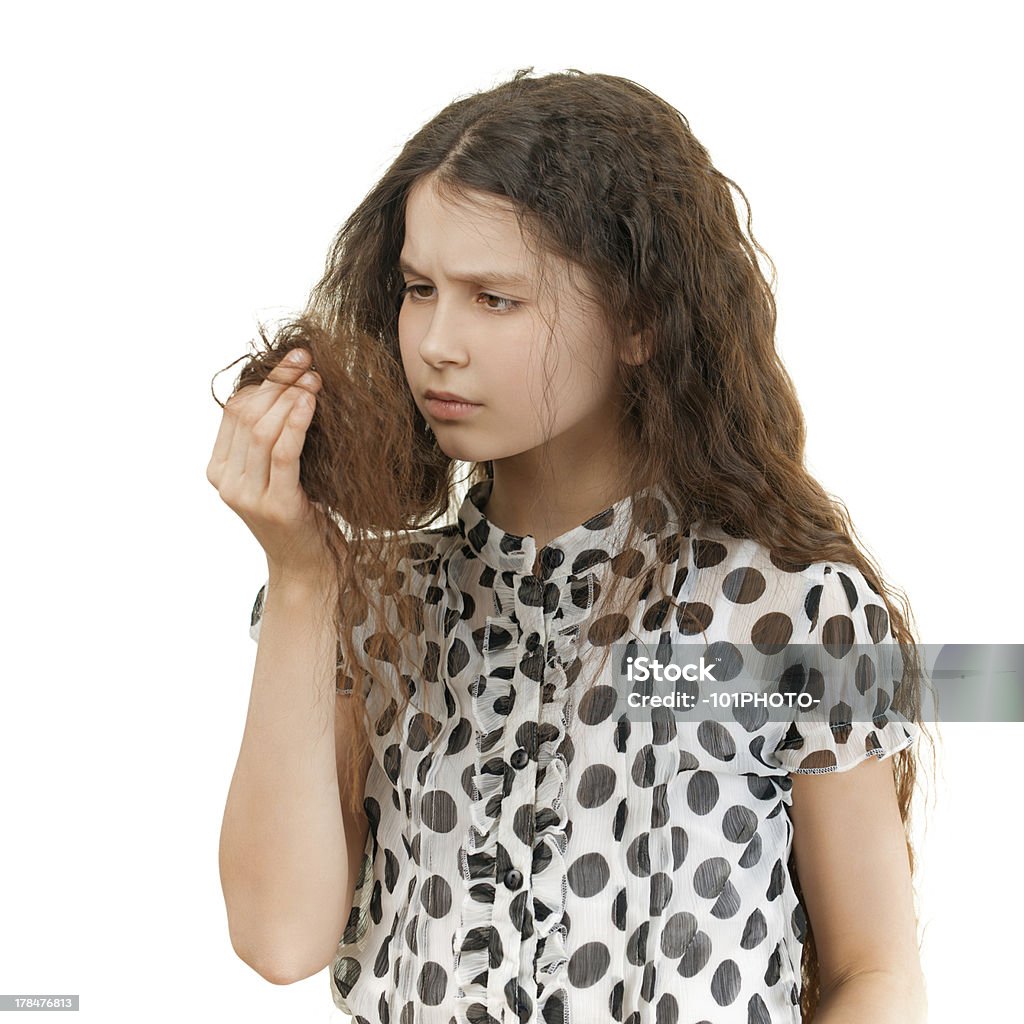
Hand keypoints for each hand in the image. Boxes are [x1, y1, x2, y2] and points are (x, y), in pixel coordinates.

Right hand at [207, 347, 335, 584]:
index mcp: (219, 468)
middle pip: (247, 414)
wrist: (309, 566)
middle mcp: (227, 481)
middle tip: (308, 364)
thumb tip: (289, 383)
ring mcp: (248, 496)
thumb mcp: (277, 471)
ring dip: (290, 398)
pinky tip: (311, 404)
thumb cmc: (300, 513)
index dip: (265, 380)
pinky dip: (296, 424)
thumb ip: (271, 437)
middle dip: (278, 383)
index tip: (294, 361)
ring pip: (262, 430)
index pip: (235, 410)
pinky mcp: (275, 505)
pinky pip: (283, 454)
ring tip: (315, 381)